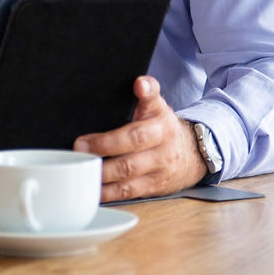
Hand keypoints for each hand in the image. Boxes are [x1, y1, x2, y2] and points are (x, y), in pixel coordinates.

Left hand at [73, 76, 207, 202]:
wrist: (193, 156)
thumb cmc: (163, 130)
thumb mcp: (158, 108)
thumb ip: (148, 94)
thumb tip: (140, 82)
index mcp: (161, 119)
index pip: (154, 101)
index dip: (147, 92)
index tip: (139, 85)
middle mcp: (162, 142)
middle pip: (134, 141)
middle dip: (104, 145)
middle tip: (80, 146)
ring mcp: (159, 167)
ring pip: (128, 172)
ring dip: (102, 172)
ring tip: (82, 168)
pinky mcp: (153, 187)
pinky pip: (127, 192)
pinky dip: (107, 192)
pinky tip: (92, 188)